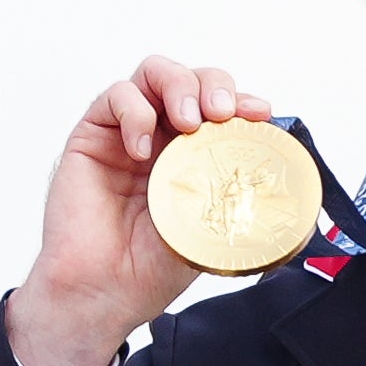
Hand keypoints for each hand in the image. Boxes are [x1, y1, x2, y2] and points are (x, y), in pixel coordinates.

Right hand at [3, 56, 269, 365]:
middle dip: (214, 86)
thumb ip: (232, 189)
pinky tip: (142, 148)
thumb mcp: (211, 226)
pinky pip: (115, 97)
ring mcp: (127, 133)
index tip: (258, 115)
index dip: (243, 101)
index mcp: (194, 156)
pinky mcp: (93, 136)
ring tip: (188, 122)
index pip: (223, 108)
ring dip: (179, 87)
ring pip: (156, 73)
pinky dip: (134, 112)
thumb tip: (272, 166)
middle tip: (221, 114)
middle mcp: (163, 137)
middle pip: (194, 80)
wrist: (103, 291)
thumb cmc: (150, 268)